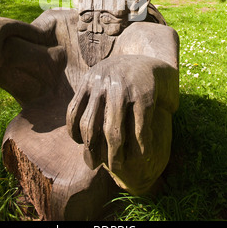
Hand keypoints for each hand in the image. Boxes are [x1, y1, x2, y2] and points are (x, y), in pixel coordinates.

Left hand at [66, 56, 156, 171]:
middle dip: (91, 150)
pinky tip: (142, 155)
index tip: (82, 145)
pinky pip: (139, 128)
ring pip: (113, 132)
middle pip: (90, 126)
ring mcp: (125, 90)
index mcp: (90, 79)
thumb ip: (90, 97)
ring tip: (117, 167)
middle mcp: (104, 84)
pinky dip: (140, 146)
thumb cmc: (125, 77)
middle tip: (94, 165)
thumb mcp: (103, 79)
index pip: (73, 113)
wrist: (154, 60)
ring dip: (114, 155)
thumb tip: (76, 132)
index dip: (74, 134)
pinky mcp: (145, 96)